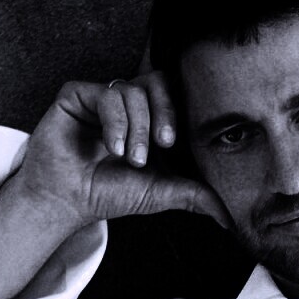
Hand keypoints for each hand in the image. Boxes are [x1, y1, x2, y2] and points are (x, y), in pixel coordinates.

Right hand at [12, 72, 230, 228]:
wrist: (68, 200)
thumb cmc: (110, 193)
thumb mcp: (162, 194)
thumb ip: (196, 196)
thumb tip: (231, 217)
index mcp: (152, 120)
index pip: (178, 96)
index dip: (184, 112)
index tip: (179, 144)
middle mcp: (131, 105)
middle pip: (160, 81)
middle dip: (167, 113)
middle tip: (164, 144)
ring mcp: (105, 98)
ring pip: (135, 90)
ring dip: (138, 127)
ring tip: (130, 158)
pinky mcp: (78, 94)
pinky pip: (108, 94)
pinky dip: (116, 122)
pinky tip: (112, 147)